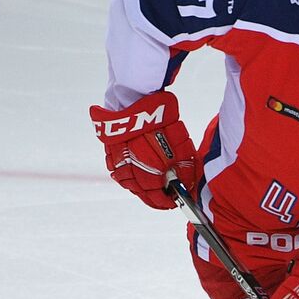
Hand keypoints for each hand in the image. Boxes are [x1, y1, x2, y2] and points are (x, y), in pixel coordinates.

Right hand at [89, 91, 199, 209]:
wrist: (135, 94)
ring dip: (140, 190)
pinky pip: (118, 171)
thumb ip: (185, 167)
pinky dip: (127, 177)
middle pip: (142, 192)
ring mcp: (119, 160)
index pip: (158, 195)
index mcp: (151, 168)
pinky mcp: (110, 151)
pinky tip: (134, 177)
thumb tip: (188, 185)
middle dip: (154, 199)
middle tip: (163, 201)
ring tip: (150, 192)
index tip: (172, 204)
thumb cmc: (160, 116)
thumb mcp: (180, 141)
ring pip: (129, 184)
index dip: (166, 202)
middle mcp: (133, 167)